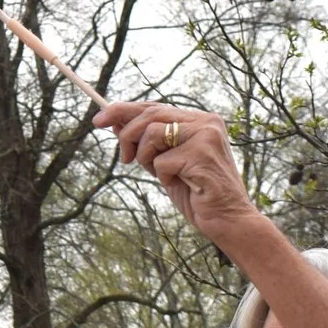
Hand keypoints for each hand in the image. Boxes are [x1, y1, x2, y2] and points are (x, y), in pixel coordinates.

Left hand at [94, 101, 259, 242]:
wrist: (228, 220)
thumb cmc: (197, 193)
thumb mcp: (165, 162)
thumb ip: (146, 142)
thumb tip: (114, 122)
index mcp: (200, 120)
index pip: (155, 107)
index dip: (124, 111)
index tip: (99, 120)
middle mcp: (206, 122)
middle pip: (150, 115)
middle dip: (127, 135)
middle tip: (124, 159)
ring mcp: (206, 135)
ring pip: (151, 133)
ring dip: (146, 159)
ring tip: (163, 175)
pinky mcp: (202, 153)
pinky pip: (161, 160)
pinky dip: (162, 176)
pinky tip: (181, 183)